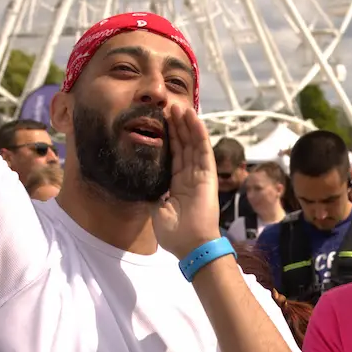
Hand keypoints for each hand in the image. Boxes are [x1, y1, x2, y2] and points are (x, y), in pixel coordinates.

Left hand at [152, 101, 220, 258]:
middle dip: (177, 126)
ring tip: (180, 106)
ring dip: (187, 125)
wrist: (190, 246)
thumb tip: (143, 181)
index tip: (161, 121)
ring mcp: (200, 175)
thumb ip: (154, 192)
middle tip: (169, 106)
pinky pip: (203, 151)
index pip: (174, 155)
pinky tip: (194, 119)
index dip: (169, 138)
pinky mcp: (208, 176)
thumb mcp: (157, 208)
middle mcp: (190, 176)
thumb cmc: (175, 233)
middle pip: (183, 145)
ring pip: (193, 144)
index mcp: (178, 183)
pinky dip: (199, 134)